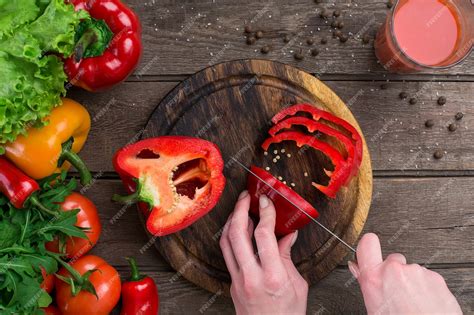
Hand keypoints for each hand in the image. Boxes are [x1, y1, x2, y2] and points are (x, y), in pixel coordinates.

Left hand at [219, 191, 307, 314]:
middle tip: (246, 197)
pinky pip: (227, 254)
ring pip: (226, 242)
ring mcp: (238, 281)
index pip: (264, 235)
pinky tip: (237, 229)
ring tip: (239, 208)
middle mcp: (252, 277)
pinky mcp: (232, 284)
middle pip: (237, 234)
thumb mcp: (297, 285)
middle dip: (240, 209)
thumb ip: (288, 257)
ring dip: (231, 220)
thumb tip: (287, 235)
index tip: (266, 201)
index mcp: (273, 277)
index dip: (265, 213)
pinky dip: (230, 237)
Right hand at [349, 233, 461, 314]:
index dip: (368, 245)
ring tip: (413, 303)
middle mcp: (395, 270)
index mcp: (374, 278)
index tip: (369, 248)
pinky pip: (427, 278)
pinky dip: (427, 288)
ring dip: (411, 282)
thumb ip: (368, 283)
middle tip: (397, 292)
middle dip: (394, 272)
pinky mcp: (435, 277)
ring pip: (411, 270)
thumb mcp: (374, 306)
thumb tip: (358, 269)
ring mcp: (416, 272)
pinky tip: (425, 303)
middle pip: (392, 260)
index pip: (367, 244)